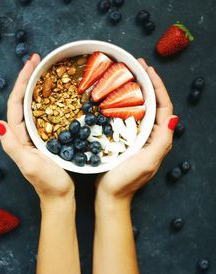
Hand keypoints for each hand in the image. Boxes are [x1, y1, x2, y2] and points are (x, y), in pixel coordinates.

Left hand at [0, 54, 73, 204]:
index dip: (21, 82)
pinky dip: (48, 101)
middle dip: (28, 79)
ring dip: (37, 87)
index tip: (31, 64)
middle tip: (38, 60)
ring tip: (45, 72)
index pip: (15, 103)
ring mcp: (34, 135)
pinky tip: (56, 95)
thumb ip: (13, 146)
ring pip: (33, 106)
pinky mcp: (46, 138)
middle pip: (22, 100)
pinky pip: (45, 115)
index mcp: (17, 136)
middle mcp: (23, 133)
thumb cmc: (47, 182)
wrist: (59, 195)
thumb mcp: (29, 164)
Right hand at [96, 58, 177, 203]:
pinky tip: (114, 96)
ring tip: (127, 75)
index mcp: (159, 137)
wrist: (111, 195)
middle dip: (147, 83)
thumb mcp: (147, 161)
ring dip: (136, 90)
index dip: (157, 86)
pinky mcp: (126, 139)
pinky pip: (127, 116)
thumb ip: (162, 142)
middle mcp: (152, 134)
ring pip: (140, 108)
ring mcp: (138, 136)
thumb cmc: (127, 180)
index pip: (163, 106)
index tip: (147, 69)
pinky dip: (123, 103)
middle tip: (137, 65)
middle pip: (153, 103)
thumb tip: (174, 118)